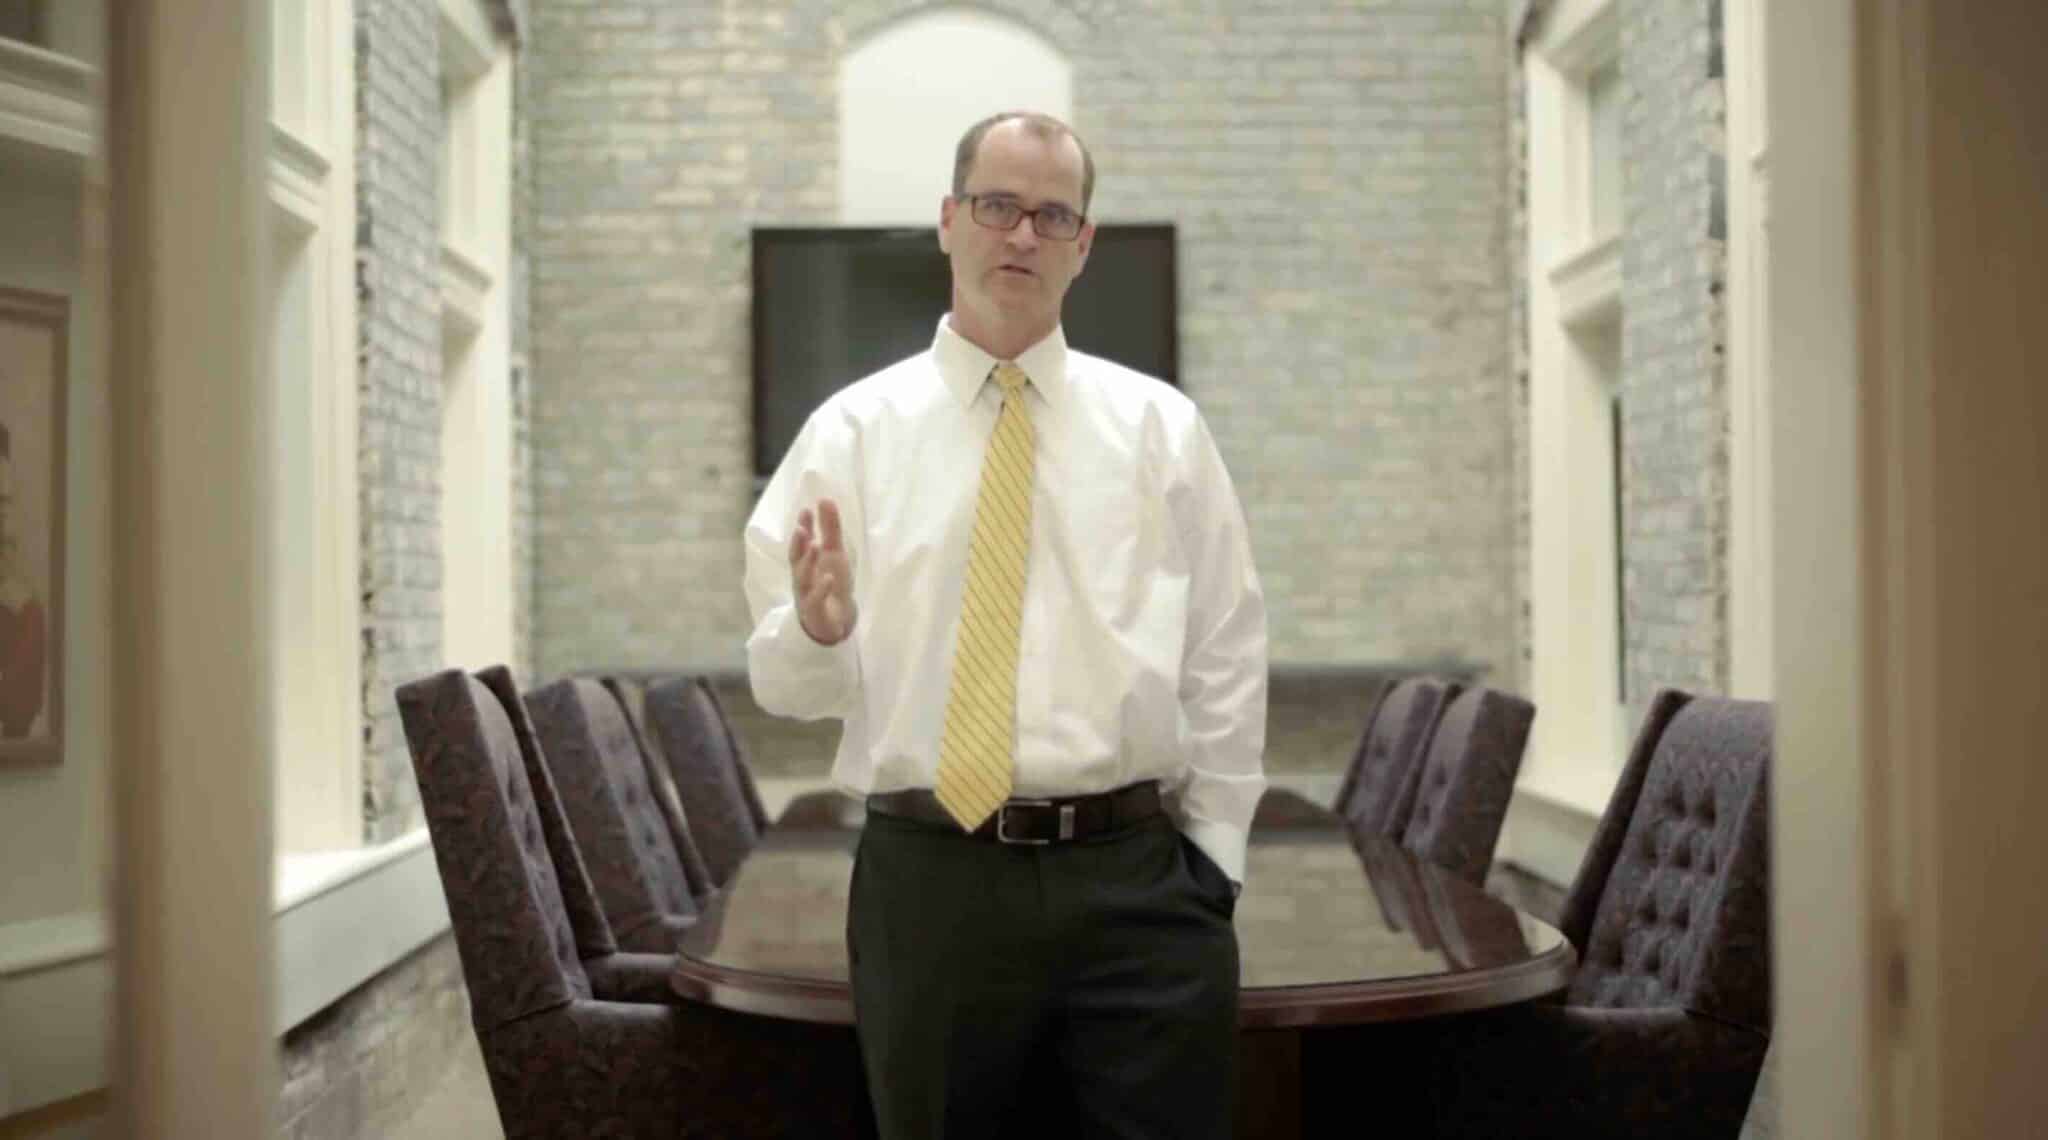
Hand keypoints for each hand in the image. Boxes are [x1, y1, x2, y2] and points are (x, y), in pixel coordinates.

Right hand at [790, 498, 856, 644]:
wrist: (836, 621)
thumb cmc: (831, 584)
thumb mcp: (834, 554)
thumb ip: (830, 529)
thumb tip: (825, 499)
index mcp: (805, 563)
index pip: (802, 543)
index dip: (803, 527)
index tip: (806, 510)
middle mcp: (802, 578)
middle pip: (796, 560)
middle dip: (798, 544)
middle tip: (801, 528)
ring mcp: (806, 596)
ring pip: (802, 579)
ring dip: (808, 563)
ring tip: (816, 546)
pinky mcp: (815, 613)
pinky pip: (815, 601)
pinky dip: (821, 589)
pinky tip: (828, 578)